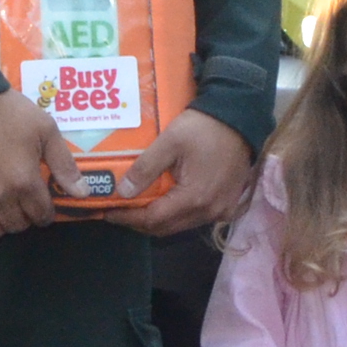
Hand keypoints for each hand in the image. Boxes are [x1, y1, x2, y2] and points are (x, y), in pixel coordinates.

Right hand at [0, 90, 82, 238]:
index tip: (43, 205)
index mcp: (25, 181)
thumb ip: (64, 164)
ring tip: (1, 209)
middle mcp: (0, 196)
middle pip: (17, 226)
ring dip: (0, 224)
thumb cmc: (6, 112)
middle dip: (25, 218)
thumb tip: (83, 193)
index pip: (41, 216)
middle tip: (23, 204)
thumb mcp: (44, 129)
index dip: (46, 213)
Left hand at [112, 109, 254, 235]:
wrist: (239, 118)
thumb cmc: (203, 128)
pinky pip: (196, 218)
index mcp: (194, 198)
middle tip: (120, 211)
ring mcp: (221, 211)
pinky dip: (177, 215)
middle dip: (140, 222)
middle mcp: (209, 212)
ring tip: (138, 206)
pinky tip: (166, 202)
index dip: (127, 218)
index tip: (108, 213)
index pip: (153, 219)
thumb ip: (145, 169)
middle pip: (166, 228)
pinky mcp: (228, 205)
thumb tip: (122, 193)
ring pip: (181, 225)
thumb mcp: (169, 142)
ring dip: (158, 219)